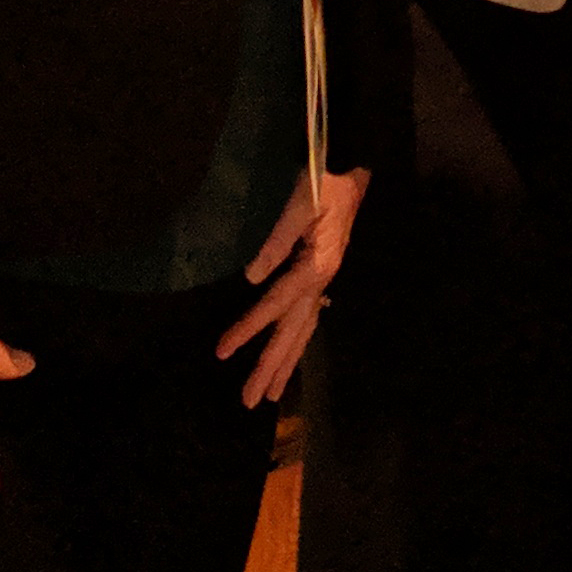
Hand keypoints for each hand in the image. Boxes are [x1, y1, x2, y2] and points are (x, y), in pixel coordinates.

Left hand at [219, 165, 369, 407]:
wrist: (350, 170)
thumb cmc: (323, 184)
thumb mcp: (298, 208)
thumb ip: (276, 243)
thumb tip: (251, 278)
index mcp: (315, 268)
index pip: (275, 305)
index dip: (247, 329)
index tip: (221, 352)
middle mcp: (321, 281)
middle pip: (293, 332)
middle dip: (271, 367)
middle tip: (250, 401)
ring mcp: (324, 280)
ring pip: (303, 330)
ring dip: (285, 362)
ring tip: (269, 392)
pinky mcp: (321, 274)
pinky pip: (307, 317)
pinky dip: (297, 340)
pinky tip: (290, 352)